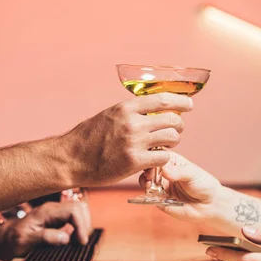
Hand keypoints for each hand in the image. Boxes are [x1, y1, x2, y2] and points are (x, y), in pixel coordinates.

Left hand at [0, 201, 91, 260]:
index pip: (73, 211)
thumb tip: (66, 238)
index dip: (81, 226)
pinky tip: (75, 238)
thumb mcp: (26, 241)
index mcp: (47, 211)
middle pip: (80, 207)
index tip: (81, 242)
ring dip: (83, 224)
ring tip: (79, 240)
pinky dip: (79, 226)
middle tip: (82, 242)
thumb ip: (46, 237)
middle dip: (85, 224)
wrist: (4, 238)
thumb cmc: (13, 240)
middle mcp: (53, 208)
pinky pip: (74, 216)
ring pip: (79, 210)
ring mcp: (56, 212)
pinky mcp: (57, 218)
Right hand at [62, 93, 192, 186]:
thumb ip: (129, 113)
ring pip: (171, 138)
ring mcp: (134, 143)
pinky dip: (163, 158)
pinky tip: (156, 159)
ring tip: (164, 145)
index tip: (189, 104)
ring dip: (172, 142)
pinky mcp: (134, 162)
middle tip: (175, 130)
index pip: (162, 99)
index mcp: (125, 108)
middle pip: (172, 119)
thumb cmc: (87, 138)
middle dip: (178, 125)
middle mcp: (132, 123)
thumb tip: (150, 109)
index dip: (180, 101)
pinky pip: (163, 157)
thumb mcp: (108, 116)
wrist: (70, 159)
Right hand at [139, 151, 231, 222]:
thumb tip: (164, 170)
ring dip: (144, 181)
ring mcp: (160, 186)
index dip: (151, 154)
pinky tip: (152, 194)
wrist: (210, 205)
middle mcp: (163, 172)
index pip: (157, 153)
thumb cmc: (204, 184)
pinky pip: (149, 196)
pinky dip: (147, 195)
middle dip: (145, 168)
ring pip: (145, 181)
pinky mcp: (159, 199)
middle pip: (147, 166)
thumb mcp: (192, 174)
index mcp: (170, 160)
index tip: (151, 158)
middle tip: (150, 174)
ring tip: (149, 184)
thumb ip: (178, 172)